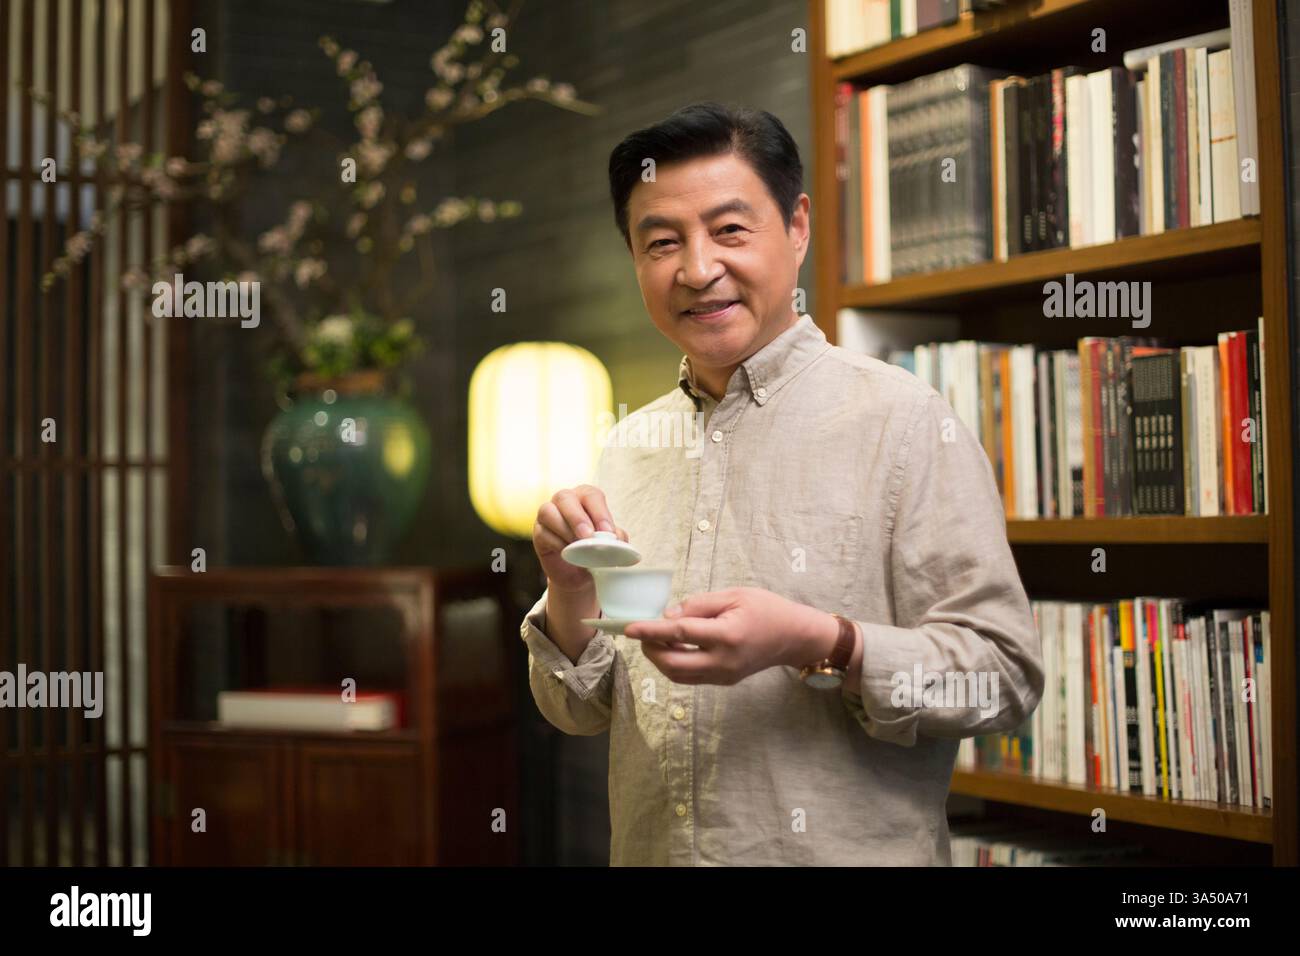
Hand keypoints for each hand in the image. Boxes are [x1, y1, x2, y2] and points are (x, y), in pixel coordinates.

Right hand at [532, 484, 629, 593]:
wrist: (580, 575)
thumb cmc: (596, 551)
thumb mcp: (611, 544)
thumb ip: (615, 538)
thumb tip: (616, 538)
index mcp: (585, 497)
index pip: (591, 496)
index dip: (600, 512)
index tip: (608, 532)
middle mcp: (565, 501)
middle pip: (565, 498)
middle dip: (577, 517)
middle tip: (588, 536)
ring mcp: (548, 515)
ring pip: (548, 512)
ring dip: (564, 529)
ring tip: (577, 546)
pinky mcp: (538, 532)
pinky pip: (543, 533)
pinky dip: (556, 543)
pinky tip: (567, 553)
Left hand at [623, 587, 835, 685]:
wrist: (794, 636)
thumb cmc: (767, 609)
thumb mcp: (734, 595)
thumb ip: (699, 605)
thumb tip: (668, 616)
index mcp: (727, 635)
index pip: (679, 634)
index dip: (650, 630)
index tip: (627, 627)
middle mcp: (723, 661)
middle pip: (672, 664)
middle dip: (650, 649)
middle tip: (641, 632)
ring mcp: (723, 676)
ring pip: (678, 676)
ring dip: (659, 659)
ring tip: (655, 638)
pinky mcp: (723, 681)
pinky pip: (690, 677)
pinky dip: (674, 664)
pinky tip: (672, 647)